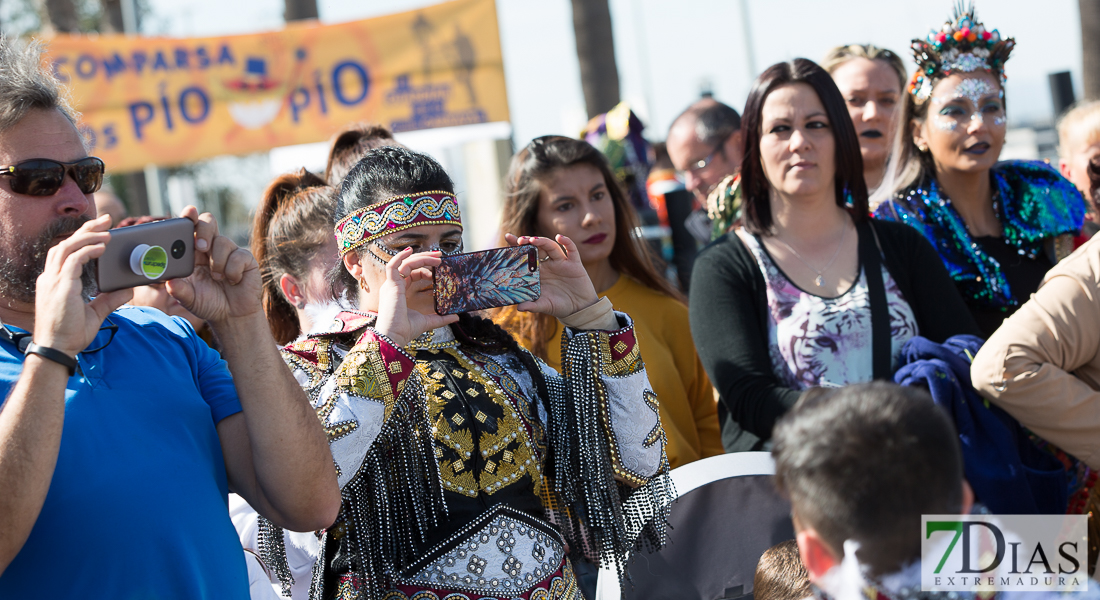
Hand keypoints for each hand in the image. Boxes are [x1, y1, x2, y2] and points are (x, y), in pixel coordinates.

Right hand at [33, 215, 132, 355]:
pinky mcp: (61, 287)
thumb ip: (110, 299)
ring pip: (67, 247)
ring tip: (108, 231)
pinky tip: (103, 247)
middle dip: (86, 229)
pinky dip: (88, 250)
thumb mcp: (95, 313)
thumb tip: (128, 288)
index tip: (99, 231)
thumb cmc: (70, 335)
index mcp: (55, 282)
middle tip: (106, 220)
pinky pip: (74, 260)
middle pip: (65, 244)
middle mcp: (51, 278)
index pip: (65, 252)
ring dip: (88, 236)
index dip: (81, 238)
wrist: (57, 350)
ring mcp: (53, 281)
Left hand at [165, 206, 260, 324]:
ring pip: (222, 241)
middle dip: (204, 230)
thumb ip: (179, 290)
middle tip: (200, 247)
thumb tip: (169, 282)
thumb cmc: (209, 303)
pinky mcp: (245, 259)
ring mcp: (229, 252)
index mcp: (193, 252)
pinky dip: (233, 271)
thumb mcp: (189, 299)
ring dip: (217, 262)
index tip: (188, 213)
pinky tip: (233, 281)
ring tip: (217, 278)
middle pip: (208, 222)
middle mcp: (211, 247)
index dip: (188, 217)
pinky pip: (239, 256)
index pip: (190, 228)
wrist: (233, 316)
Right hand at [373, 248, 458, 347]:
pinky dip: (400, 256)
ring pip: (405, 263)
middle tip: (441, 256)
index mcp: (401, 292)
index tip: (440, 267)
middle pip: (410, 265)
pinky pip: (392, 265)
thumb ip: (442, 318)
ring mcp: (392, 285)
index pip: (414, 273)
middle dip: (425, 258)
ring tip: (437, 257)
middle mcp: (395, 286)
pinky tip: (410, 250)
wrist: (395, 336)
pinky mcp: (391, 285)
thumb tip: (456, 317)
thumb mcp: (429, 321)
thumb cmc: (407, 330)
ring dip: (421, 258)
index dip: (426, 268)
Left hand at [504, 234, 598, 318]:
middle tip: (519, 240)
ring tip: (533, 240)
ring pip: (550, 246)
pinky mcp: (574, 263)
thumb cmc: (559, 306)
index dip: (517, 246)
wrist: (579, 309)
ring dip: (542, 241)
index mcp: (538, 272)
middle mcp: (548, 265)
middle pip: (536, 247)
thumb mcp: (544, 306)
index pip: (526, 256)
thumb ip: (532, 306)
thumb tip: (519, 308)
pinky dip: (567, 242)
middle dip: (528, 242)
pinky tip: (559, 237)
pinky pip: (571, 249)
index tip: (508, 237)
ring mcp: (561, 262)